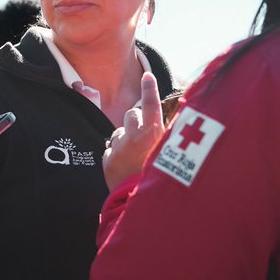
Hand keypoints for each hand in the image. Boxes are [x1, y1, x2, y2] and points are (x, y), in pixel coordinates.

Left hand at [103, 72, 163, 190]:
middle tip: (143, 137)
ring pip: (119, 131)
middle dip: (135, 121)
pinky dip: (117, 154)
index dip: (149, 88)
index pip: (151, 104)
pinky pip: (110, 148)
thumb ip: (167, 135)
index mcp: (154, 135)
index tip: (147, 75)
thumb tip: (166, 120)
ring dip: (125, 138)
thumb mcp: (171, 154)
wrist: (141, 204)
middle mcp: (135, 138)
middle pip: (131, 114)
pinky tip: (125, 166)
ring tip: (134, 156)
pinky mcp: (107, 160)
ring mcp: (119, 149)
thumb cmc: (162, 179)